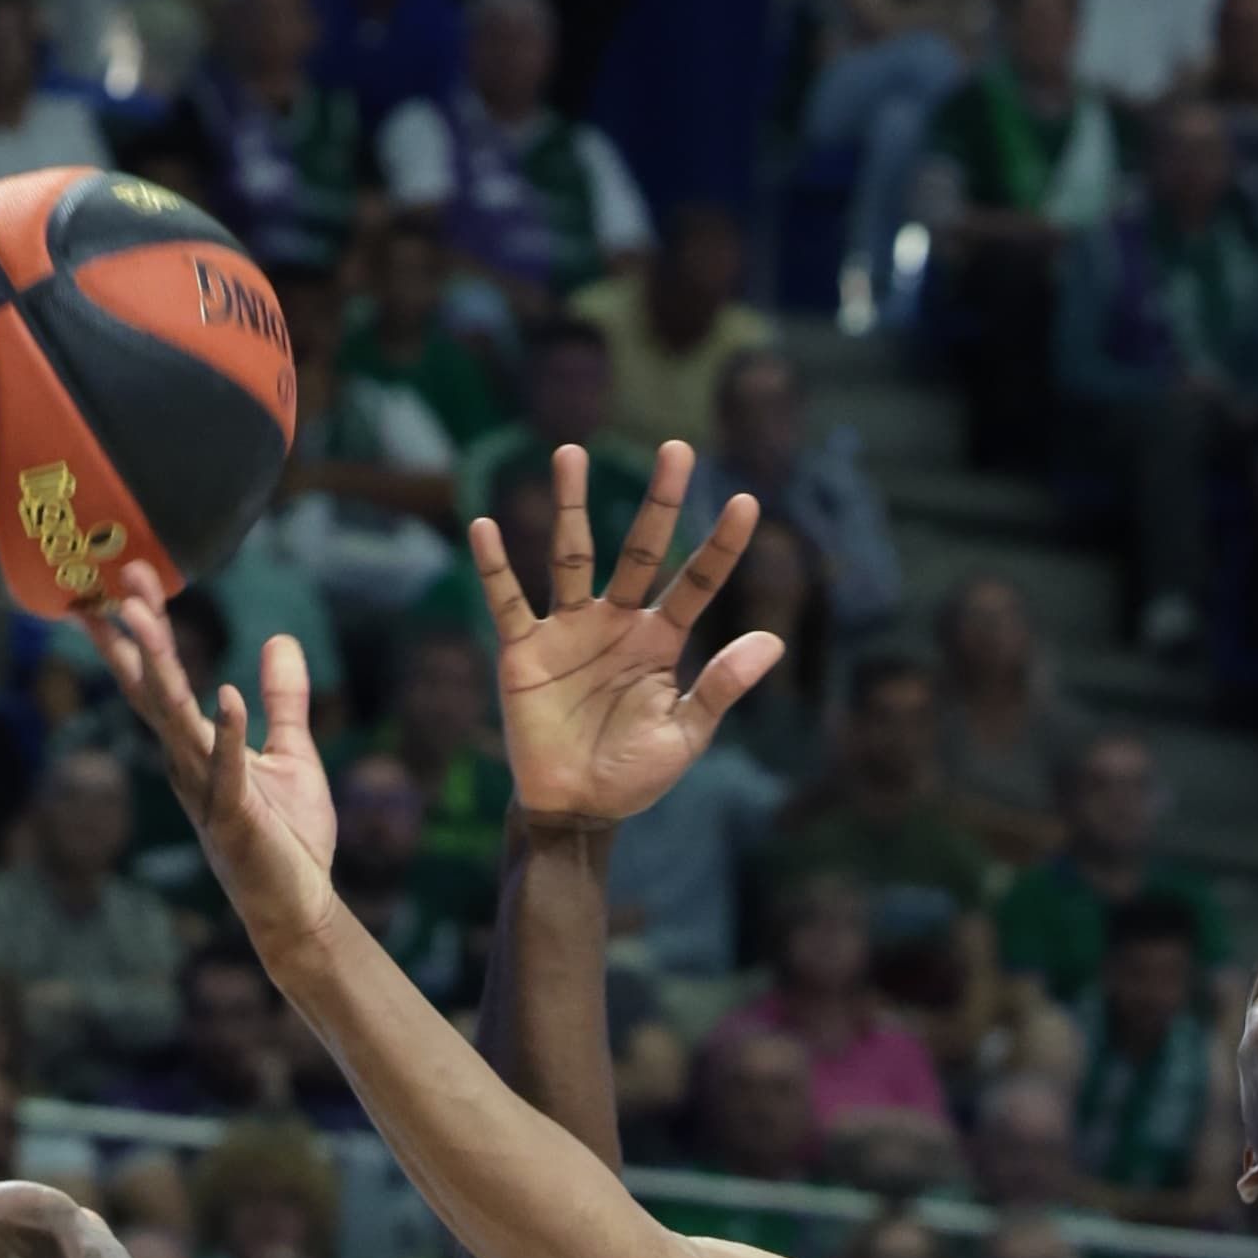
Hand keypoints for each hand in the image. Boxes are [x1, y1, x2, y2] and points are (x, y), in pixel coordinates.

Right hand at [88, 578, 337, 965]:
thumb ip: (283, 699)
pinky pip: (228, 768)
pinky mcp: (237, 818)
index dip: (140, 629)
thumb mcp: (290, 754)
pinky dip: (226, 732)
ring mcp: (207, 792)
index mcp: (194, 748)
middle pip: (152, 689)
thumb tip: (279, 639)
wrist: (301, 909)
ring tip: (141, 614)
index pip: (156, 680)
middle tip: (120, 576)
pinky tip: (223, 693)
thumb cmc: (289, 840)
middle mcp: (188, 765)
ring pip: (174, 719)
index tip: (124, 575)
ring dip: (159, 666)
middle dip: (135, 633)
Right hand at [475, 443, 781, 825]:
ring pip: (571, 556)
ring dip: (570, 507)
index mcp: (659, 642)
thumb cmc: (632, 776)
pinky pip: (508, 601)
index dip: (721, 546)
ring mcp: (569, 630)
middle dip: (658, 502)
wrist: (574, 809)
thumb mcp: (684, 736)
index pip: (696, 584)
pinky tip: (484, 527)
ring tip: (571, 454)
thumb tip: (772, 640)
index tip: (746, 501)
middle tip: (677, 448)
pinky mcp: (524, 650)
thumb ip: (721, 687)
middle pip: (640, 550)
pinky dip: (494, 567)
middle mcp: (616, 622)